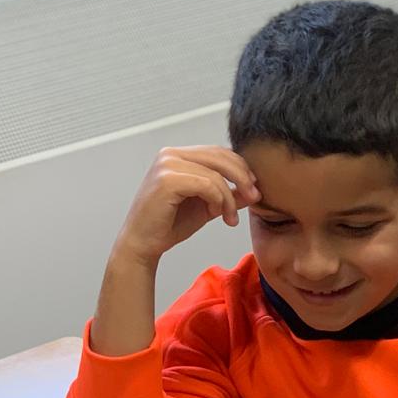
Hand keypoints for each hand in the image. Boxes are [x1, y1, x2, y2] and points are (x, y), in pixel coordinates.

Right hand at [112, 146, 259, 266]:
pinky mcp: (167, 179)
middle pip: (220, 157)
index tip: (254, 188)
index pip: (218, 152)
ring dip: (229, 198)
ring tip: (230, 217)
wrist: (143, 244)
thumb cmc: (168, 225)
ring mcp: (166, 164)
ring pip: (215, 174)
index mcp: (178, 155)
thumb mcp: (207, 206)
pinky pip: (206, 185)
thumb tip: (253, 190)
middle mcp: (170, 154)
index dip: (241, 168)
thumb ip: (227, 194)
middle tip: (254, 197)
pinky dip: (218, 200)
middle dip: (242, 177)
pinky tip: (218, 215)